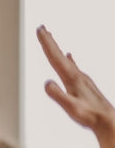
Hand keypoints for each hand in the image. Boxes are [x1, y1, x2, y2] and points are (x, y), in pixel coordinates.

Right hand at [37, 25, 114, 147]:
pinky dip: (70, 59)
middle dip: (50, 41)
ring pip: (66, 59)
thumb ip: (58, 95)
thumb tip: (46, 83)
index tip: (40, 29)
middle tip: (42, 27)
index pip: (56, 57)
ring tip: (51, 38)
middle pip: (60, 54)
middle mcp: (77, 74)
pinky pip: (74, 66)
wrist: (108, 120)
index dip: (47, 43)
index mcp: (71, 78)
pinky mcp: (84, 83)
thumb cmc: (88, 116)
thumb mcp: (71, 108)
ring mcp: (81, 78)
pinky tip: (70, 56)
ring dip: (57, 48)